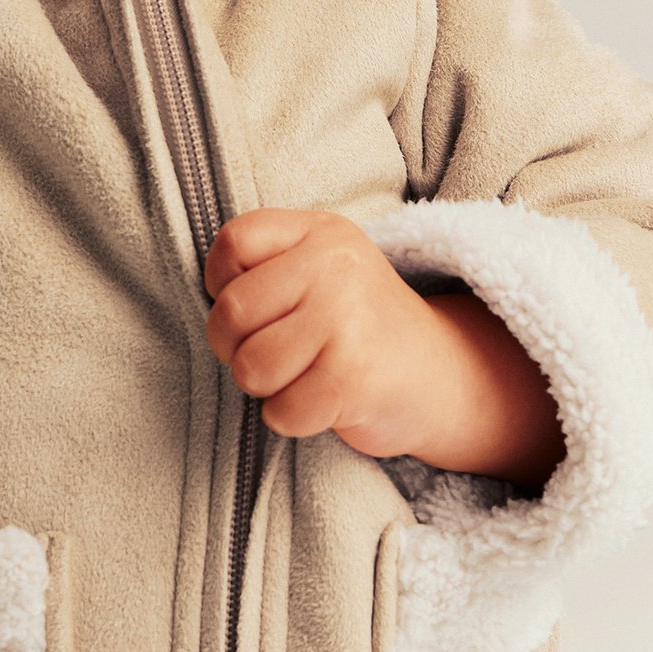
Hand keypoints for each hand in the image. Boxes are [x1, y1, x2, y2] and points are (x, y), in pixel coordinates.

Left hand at [203, 206, 472, 455]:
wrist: (442, 376)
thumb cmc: (361, 326)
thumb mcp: (323, 269)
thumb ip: (269, 266)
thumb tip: (210, 298)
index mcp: (322, 232)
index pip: (234, 242)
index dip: (222, 283)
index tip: (251, 308)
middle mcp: (335, 265)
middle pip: (232, 311)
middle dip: (235, 348)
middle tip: (270, 355)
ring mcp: (347, 318)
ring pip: (251, 366)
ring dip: (265, 388)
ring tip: (300, 377)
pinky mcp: (353, 375)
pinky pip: (282, 410)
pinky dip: (291, 419)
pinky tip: (320, 403)